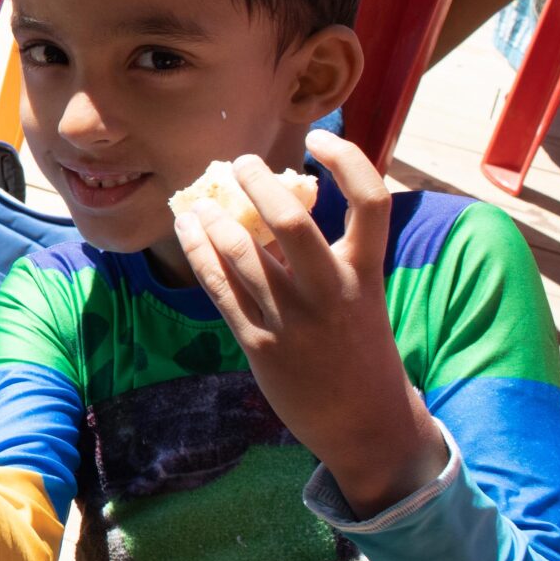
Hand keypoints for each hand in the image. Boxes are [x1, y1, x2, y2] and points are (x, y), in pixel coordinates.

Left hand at [170, 132, 448, 515]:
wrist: (366, 423)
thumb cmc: (360, 348)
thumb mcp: (361, 296)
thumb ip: (328, 254)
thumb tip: (279, 200)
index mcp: (367, 274)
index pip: (371, 200)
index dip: (348, 160)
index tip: (321, 137)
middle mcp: (332, 293)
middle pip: (292, 220)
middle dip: (258, 182)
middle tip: (240, 163)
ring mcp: (294, 321)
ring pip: (241, 252)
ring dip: (213, 217)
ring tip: (199, 198)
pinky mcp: (261, 346)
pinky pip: (219, 287)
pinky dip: (199, 251)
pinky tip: (188, 229)